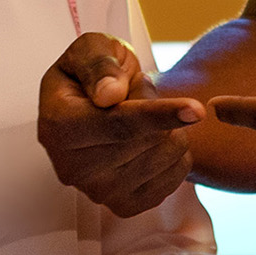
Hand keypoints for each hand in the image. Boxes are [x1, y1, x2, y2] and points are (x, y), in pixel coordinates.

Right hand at [39, 32, 204, 216]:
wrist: (93, 106)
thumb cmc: (93, 72)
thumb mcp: (91, 48)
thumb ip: (98, 64)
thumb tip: (109, 95)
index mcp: (58, 126)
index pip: (118, 124)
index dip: (159, 115)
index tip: (197, 110)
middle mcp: (72, 168)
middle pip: (148, 140)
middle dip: (158, 106)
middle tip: (136, 94)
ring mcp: (98, 192)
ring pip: (167, 156)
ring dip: (168, 128)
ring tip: (141, 117)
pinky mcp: (124, 206)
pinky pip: (176, 176)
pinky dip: (175, 153)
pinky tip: (152, 141)